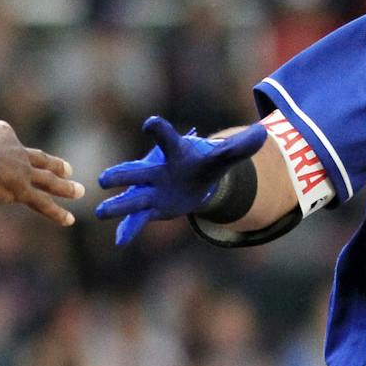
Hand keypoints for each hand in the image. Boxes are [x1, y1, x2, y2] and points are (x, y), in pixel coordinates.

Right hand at [0, 116, 83, 226]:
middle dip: (51, 163)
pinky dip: (56, 212)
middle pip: (36, 157)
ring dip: (64, 186)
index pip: (4, 134)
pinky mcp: (21, 190)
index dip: (3, 135)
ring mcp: (21, 170)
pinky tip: (70, 220)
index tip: (4, 131)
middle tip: (66, 167)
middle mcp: (14, 150)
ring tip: (79, 190)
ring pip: (47, 179)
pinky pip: (42, 204)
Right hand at [95, 116, 267, 245]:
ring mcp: (151, 190)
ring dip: (118, 205)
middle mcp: (156, 170)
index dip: (158, 129)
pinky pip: (138, 219)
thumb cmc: (206, 163)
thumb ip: (240, 147)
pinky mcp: (151, 207)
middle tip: (104, 179)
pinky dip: (129, 229)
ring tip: (101, 211)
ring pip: (132, 197)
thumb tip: (264, 134)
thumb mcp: (224, 157)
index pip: (165, 137)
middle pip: (137, 171)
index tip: (150, 124)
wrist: (196, 179)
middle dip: (121, 175)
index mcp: (173, 151)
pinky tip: (119, 241)